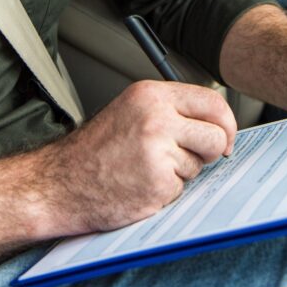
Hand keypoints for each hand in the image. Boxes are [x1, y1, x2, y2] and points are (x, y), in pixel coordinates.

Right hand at [32, 81, 236, 238]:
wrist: (60, 183)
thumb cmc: (96, 151)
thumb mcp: (133, 112)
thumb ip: (172, 111)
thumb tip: (216, 122)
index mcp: (151, 95)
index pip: (212, 101)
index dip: (226, 122)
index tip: (225, 136)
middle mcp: (156, 117)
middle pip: (217, 134)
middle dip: (211, 151)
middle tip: (187, 157)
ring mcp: (157, 150)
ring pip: (200, 164)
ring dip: (182, 172)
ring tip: (148, 169)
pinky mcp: (157, 182)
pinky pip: (183, 187)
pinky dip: (167, 191)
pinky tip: (141, 185)